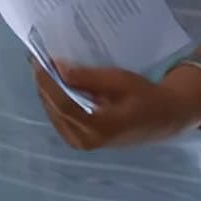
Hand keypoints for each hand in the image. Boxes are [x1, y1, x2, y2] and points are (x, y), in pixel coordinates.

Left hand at [34, 61, 200, 150]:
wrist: (163, 118)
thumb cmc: (145, 97)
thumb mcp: (120, 81)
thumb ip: (89, 78)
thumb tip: (58, 68)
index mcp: (99, 127)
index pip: (62, 102)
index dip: (48, 80)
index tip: (39, 58)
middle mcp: (85, 139)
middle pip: (54, 107)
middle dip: (44, 82)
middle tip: (37, 57)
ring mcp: (81, 143)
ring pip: (53, 113)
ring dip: (47, 90)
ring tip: (44, 66)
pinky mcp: (80, 140)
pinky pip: (60, 117)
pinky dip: (55, 99)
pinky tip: (55, 83)